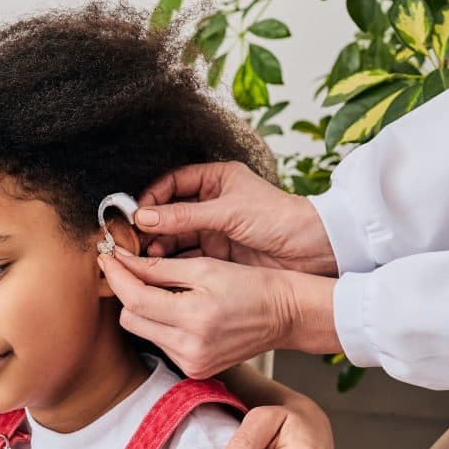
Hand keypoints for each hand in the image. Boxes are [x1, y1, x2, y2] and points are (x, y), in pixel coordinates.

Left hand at [98, 251, 339, 377]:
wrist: (285, 315)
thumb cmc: (250, 284)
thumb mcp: (204, 267)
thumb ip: (157, 267)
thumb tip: (120, 260)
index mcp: (194, 318)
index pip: (134, 299)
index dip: (116, 276)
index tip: (106, 257)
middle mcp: (190, 348)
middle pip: (130, 319)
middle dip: (128, 292)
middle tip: (134, 269)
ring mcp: (192, 363)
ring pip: (142, 331)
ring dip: (144, 308)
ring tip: (164, 289)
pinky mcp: (194, 370)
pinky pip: (160, 343)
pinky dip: (161, 324)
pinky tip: (178, 310)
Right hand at [136, 161, 337, 276]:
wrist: (314, 250)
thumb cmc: (280, 219)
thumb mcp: (228, 212)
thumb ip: (184, 215)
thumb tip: (143, 217)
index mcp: (217, 180)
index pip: (172, 183)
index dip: (152, 196)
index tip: (136, 213)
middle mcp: (213, 204)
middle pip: (169, 212)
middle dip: (150, 226)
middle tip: (134, 240)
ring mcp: (215, 230)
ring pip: (176, 236)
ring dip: (159, 245)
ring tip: (147, 256)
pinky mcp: (219, 254)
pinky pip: (188, 256)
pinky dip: (173, 262)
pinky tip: (161, 268)